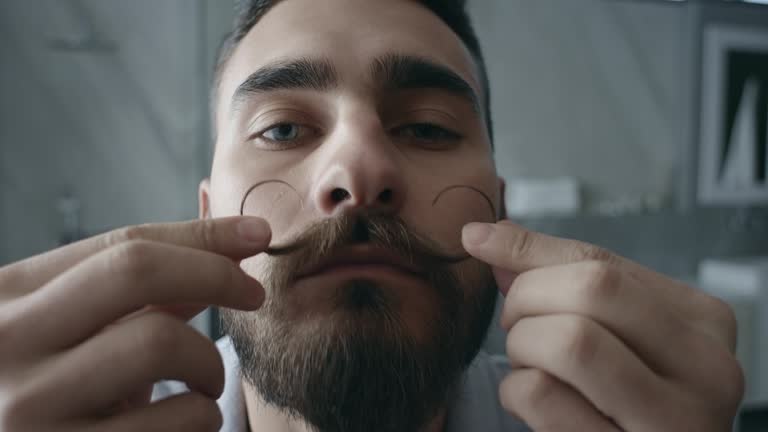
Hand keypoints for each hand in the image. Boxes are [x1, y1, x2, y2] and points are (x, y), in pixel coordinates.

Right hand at [0, 217, 269, 431]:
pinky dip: (203, 417)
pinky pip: (175, 420)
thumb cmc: (63, 389)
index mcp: (8, 295)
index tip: (258, 234)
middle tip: (253, 295)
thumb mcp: (86, 332)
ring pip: (161, 344)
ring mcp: (28, 407)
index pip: (121, 245)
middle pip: (136, 272)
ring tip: (205, 384)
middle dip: (215, 274)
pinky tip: (190, 423)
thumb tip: (232, 245)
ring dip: (210, 364)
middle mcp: (5, 342)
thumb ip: (147, 292)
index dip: (203, 236)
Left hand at [462, 220, 742, 431]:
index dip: (528, 249)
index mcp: (703, 320)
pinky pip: (543, 396)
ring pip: (571, 341)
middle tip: (516, 326)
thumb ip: (563, 283)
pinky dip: (515, 391)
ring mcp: (676, 420)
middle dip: (528, 299)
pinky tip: (527, 402)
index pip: (601, 261)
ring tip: (526, 364)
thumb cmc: (628, 397)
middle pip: (592, 289)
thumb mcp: (615, 334)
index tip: (478, 239)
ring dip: (523, 347)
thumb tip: (492, 236)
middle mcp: (708, 368)